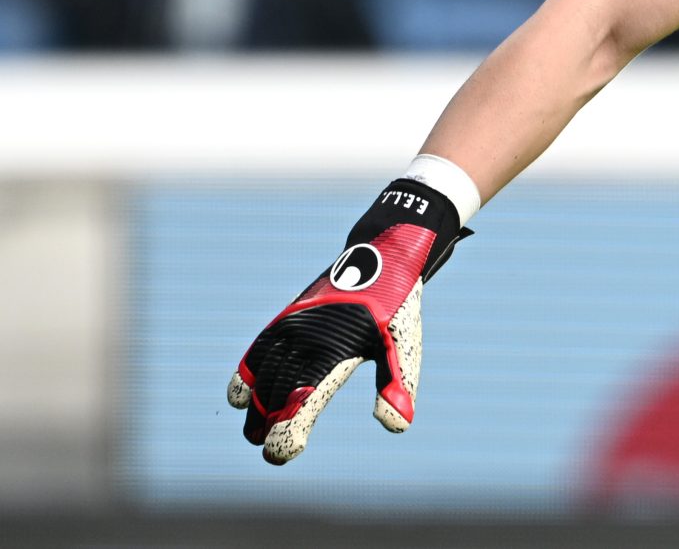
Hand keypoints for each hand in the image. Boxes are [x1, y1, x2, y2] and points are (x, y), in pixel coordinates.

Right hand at [228, 180, 468, 463]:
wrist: (383, 255)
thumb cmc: (397, 306)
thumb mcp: (403, 344)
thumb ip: (397, 385)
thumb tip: (396, 425)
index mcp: (333, 347)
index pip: (303, 396)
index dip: (290, 427)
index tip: (284, 451)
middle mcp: (305, 336)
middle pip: (276, 391)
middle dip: (270, 425)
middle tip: (275, 455)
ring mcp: (291, 326)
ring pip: (262, 375)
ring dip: (257, 406)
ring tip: (257, 433)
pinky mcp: (286, 318)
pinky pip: (257, 351)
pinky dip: (247, 375)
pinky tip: (243, 398)